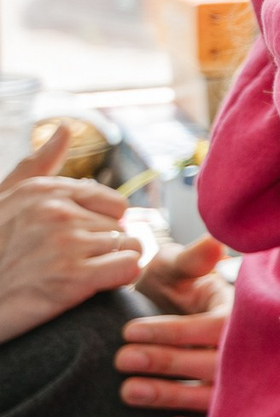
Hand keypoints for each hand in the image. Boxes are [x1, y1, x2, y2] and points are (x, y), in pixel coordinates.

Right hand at [0, 130, 144, 343]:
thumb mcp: (4, 201)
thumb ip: (38, 165)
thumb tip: (65, 129)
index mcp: (44, 190)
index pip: (114, 203)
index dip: (102, 227)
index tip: (78, 243)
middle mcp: (57, 211)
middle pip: (120, 227)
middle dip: (103, 248)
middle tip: (69, 265)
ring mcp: (66, 243)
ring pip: (129, 246)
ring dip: (111, 265)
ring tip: (76, 277)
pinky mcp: (73, 277)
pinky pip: (130, 268)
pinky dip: (120, 279)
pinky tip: (93, 286)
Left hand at [119, 241, 229, 416]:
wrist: (161, 320)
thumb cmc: (171, 291)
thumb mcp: (177, 270)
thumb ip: (190, 260)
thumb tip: (213, 243)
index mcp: (239, 313)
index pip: (216, 325)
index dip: (174, 330)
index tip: (129, 330)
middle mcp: (247, 350)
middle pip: (214, 362)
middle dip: (167, 362)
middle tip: (122, 359)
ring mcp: (240, 383)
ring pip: (214, 396)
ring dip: (172, 395)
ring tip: (128, 390)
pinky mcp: (228, 411)